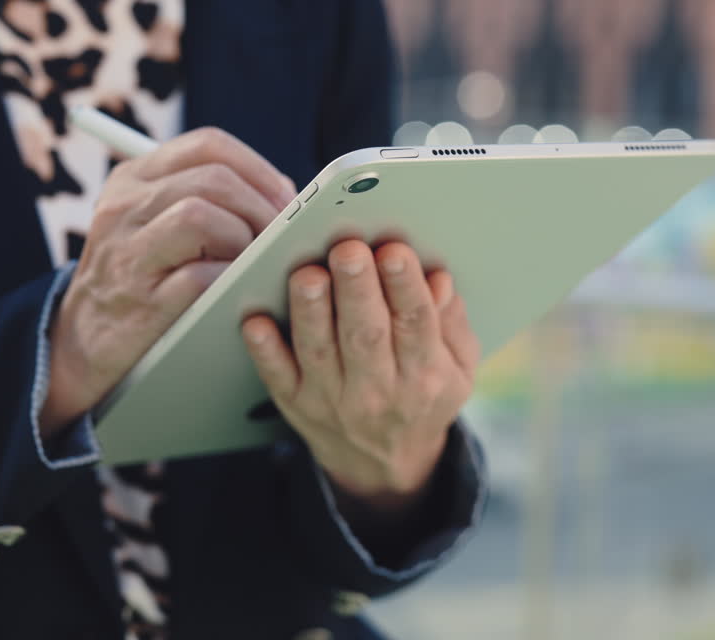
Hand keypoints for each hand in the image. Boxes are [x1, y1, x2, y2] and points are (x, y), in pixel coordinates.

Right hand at [42, 127, 296, 435]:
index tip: (285, 197)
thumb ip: (208, 202)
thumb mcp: (156, 226)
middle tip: (283, 236)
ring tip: (257, 263)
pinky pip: (200, 275)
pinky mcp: (141, 299)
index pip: (208, 145)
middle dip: (262, 207)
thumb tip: (285, 196)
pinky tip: (240, 290)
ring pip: (202, 216)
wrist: (81, 343)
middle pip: (214, 179)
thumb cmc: (141, 280)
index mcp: (134, 179)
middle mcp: (124, 206)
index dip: (258, 168)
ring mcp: (128, 252)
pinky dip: (231, 280)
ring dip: (245, 240)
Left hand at [241, 240, 479, 513]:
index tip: (395, 250)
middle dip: (357, 288)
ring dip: (312, 311)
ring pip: (320, 350)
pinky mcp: (296, 403)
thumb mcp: (458, 369)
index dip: (405, 286)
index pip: (416, 323)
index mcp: (425, 374)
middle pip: (366, 333)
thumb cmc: (423, 396)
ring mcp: (332, 398)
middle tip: (348, 249)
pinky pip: (277, 376)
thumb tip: (439, 279)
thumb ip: (452, 322)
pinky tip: (256, 321)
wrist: (384, 465)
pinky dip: (265, 350)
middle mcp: (378, 389)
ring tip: (308, 274)